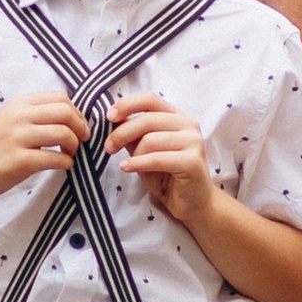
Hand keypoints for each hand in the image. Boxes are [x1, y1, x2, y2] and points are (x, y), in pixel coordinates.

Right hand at [0, 90, 93, 208]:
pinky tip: (63, 165)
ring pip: (64, 134)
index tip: (78, 126)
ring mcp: (18, 139)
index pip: (60, 98)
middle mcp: (18, 117)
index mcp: (18, 104)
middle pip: (66, 113)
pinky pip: (56, 158)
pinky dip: (67, 162)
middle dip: (80, 127)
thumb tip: (70, 118)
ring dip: (75, 146)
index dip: (76, 112)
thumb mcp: (8, 120)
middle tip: (80, 140)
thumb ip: (33, 115)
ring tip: (69, 154)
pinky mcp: (20, 161)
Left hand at [109, 93, 213, 230]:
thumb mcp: (145, 151)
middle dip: (121, 133)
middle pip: (147, 119)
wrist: (193, 203)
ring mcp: (193, 142)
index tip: (109, 117)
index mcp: (177, 117)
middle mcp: (188, 125)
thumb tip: (113, 119)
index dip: (127, 104)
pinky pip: (157, 158)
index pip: (150, 99)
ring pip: (150, 140)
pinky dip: (138, 163)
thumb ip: (133, 134)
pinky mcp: (192, 162)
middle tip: (108, 147)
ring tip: (126, 165)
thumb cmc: (167, 175)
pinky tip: (126, 168)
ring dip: (133, 154)